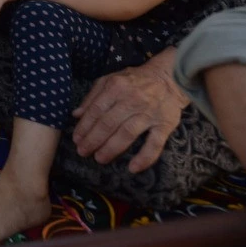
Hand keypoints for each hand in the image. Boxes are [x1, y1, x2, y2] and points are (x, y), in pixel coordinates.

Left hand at [71, 48, 186, 172]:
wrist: (169, 78)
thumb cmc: (135, 80)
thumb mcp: (110, 80)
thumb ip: (92, 96)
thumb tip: (76, 115)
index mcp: (116, 87)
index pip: (96, 110)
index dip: (84, 127)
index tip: (76, 140)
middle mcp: (132, 100)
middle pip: (108, 123)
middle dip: (93, 140)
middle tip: (83, 152)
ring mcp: (149, 113)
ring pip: (127, 134)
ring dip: (111, 148)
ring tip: (100, 159)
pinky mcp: (165, 124)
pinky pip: (155, 143)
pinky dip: (145, 157)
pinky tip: (133, 168)